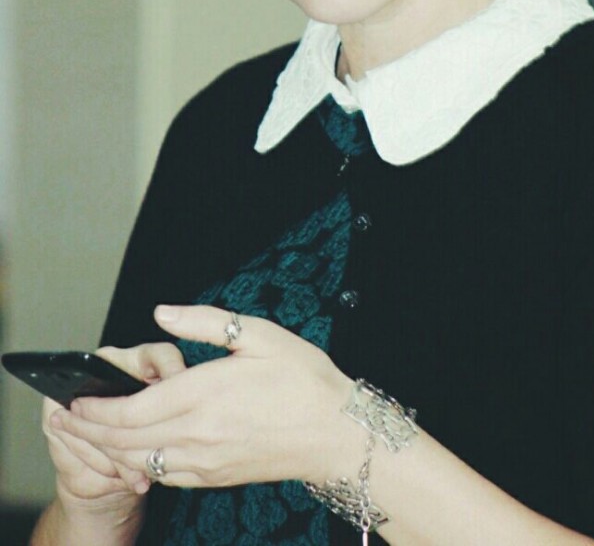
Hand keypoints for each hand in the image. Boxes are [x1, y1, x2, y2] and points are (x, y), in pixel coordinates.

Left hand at [52, 306, 357, 489]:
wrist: (336, 433)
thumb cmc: (301, 379)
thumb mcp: (258, 333)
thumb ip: (203, 322)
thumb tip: (162, 313)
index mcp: (204, 393)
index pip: (132, 408)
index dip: (96, 405)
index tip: (74, 396)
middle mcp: (198, 433)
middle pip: (125, 439)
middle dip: (87, 429)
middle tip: (63, 418)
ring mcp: (206, 460)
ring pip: (139, 461)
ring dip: (106, 449)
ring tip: (85, 434)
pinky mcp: (215, 476)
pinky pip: (163, 475)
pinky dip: (136, 465)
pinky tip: (130, 452)